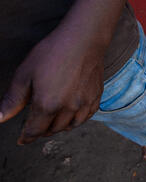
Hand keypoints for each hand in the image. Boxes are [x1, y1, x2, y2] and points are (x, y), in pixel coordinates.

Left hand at [0, 24, 106, 144]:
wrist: (83, 41)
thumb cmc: (52, 53)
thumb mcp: (25, 74)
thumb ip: (13, 99)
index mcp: (47, 104)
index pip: (35, 130)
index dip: (26, 137)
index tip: (22, 140)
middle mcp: (68, 109)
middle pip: (53, 130)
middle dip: (42, 131)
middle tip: (36, 127)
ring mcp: (84, 104)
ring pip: (71, 126)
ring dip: (60, 127)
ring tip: (53, 123)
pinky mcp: (95, 97)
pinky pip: (86, 117)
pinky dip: (77, 120)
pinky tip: (72, 115)